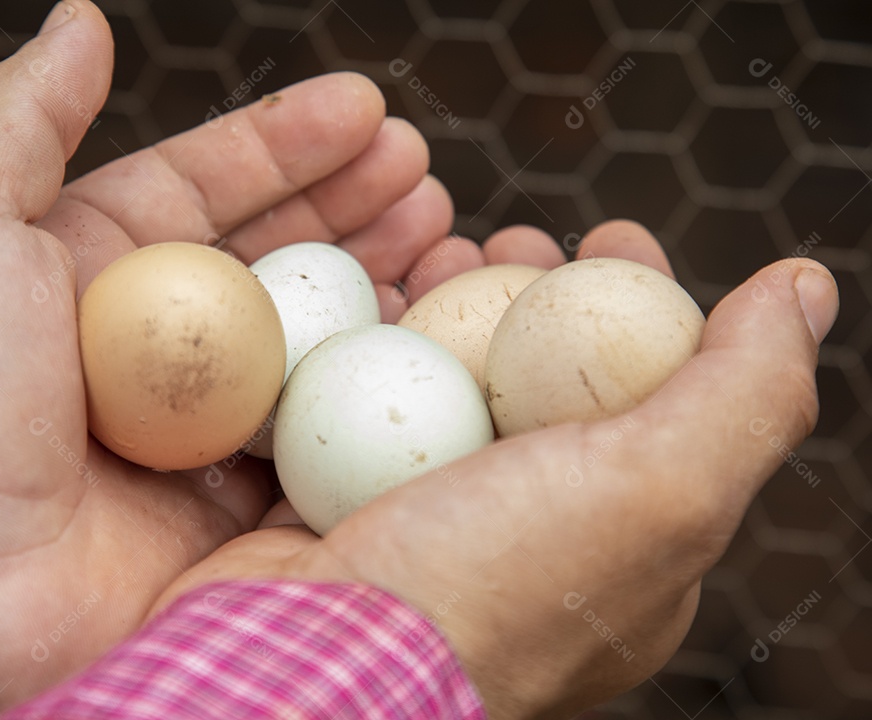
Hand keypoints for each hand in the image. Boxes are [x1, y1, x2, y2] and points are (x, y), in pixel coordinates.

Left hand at [0, 2, 458, 715]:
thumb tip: (79, 22)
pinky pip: (323, 423)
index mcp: (89, 267)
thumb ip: (17, 119)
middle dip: (355, 202)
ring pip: (313, 332)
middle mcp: (152, 341)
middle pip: (276, 252)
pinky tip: (423, 338)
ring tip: (445, 236)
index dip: (287, 140)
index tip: (367, 107)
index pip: (206, 182)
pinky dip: (378, 382)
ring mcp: (202, 420)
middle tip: (425, 173)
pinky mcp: (240, 495)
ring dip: (381, 280)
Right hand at [149, 220, 838, 718]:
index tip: (609, 235)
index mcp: (615, 544)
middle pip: (538, 379)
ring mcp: (419, 519)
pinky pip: (357, 403)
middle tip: (511, 239)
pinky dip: (364, 344)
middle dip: (533, 293)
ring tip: (435, 251)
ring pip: (444, 382)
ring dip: (445, 305)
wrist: (306, 665)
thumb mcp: (659, 494)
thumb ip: (745, 393)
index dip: (639, 305)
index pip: (651, 399)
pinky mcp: (333, 505)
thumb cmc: (491, 589)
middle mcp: (520, 533)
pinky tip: (360, 298)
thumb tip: (805, 287)